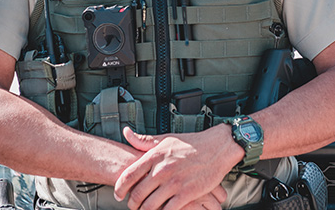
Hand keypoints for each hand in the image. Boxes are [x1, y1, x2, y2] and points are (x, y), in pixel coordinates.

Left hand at [114, 125, 238, 209]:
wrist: (216, 148)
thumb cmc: (191, 143)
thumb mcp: (166, 138)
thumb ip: (144, 140)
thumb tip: (126, 133)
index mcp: (155, 155)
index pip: (129, 175)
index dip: (119, 187)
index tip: (118, 194)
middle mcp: (162, 169)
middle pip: (137, 194)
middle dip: (132, 203)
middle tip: (132, 205)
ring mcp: (174, 183)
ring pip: (150, 205)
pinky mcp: (187, 194)